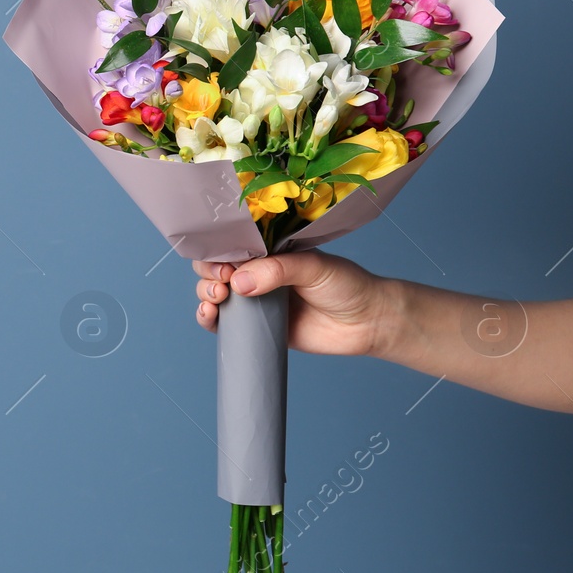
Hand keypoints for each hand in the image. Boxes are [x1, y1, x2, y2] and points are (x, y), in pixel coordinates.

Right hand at [192, 250, 393, 356]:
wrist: (367, 323)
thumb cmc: (346, 285)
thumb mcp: (313, 267)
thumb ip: (277, 271)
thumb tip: (238, 283)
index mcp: (269, 251)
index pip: (231, 244)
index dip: (218, 251)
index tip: (224, 264)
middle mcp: (257, 273)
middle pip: (214, 268)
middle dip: (208, 274)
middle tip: (222, 283)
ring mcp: (255, 300)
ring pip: (213, 294)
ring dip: (205, 295)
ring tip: (217, 300)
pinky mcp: (256, 328)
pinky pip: (224, 324)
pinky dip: (209, 320)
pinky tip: (209, 317)